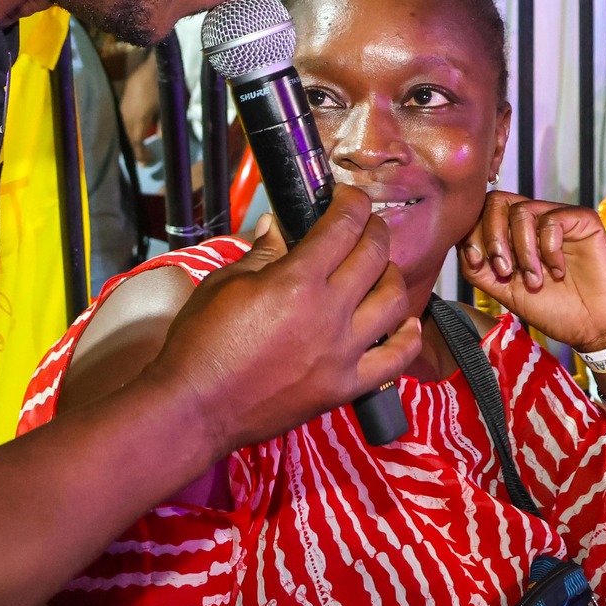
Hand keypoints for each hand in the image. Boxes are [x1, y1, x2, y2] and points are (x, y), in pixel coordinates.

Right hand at [117, 56, 160, 165]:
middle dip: (137, 149)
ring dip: (134, 138)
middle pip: (129, 138)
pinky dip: (133, 128)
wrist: (152, 62)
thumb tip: (161, 139)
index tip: (149, 163)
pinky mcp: (124, 100)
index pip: (136, 145)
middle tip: (146, 158)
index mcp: (136, 121)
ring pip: (126, 129)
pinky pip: (126, 120)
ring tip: (143, 144)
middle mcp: (126, 116)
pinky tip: (141, 128)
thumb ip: (164, 125)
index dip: (142, 156)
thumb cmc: (162, 85)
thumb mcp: (167, 107)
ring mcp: (123, 107)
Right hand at [147, 185, 420, 454]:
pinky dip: (408, 337)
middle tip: (366, 225)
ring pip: (394, 301)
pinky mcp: (345, 386)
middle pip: (374, 256)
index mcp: (297, 281)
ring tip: (380, 269)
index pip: (342, 226)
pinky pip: (395, 359)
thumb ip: (260, 254)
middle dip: (375, 229)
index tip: (349, 199)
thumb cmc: (201, 344)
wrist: (197, 406)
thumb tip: (275, 228)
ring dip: (392, 275)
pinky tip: (405, 323)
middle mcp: (329, 313)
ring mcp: (342, 352)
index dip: (351, 203)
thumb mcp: (223, 283)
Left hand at [459, 192, 605, 351]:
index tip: (477, 263)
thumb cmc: (555, 309)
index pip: (481, 212)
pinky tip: (558, 271)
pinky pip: (554, 219)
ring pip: (522, 210)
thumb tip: (462, 248)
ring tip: (534, 280)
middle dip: (492, 237)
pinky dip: (549, 249)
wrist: (596, 328)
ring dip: (522, 250)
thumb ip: (479, 270)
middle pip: (497, 201)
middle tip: (503, 271)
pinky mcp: (584, 221)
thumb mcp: (506, 292)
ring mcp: (559, 218)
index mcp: (513, 234)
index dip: (472, 234)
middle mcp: (534, 221)